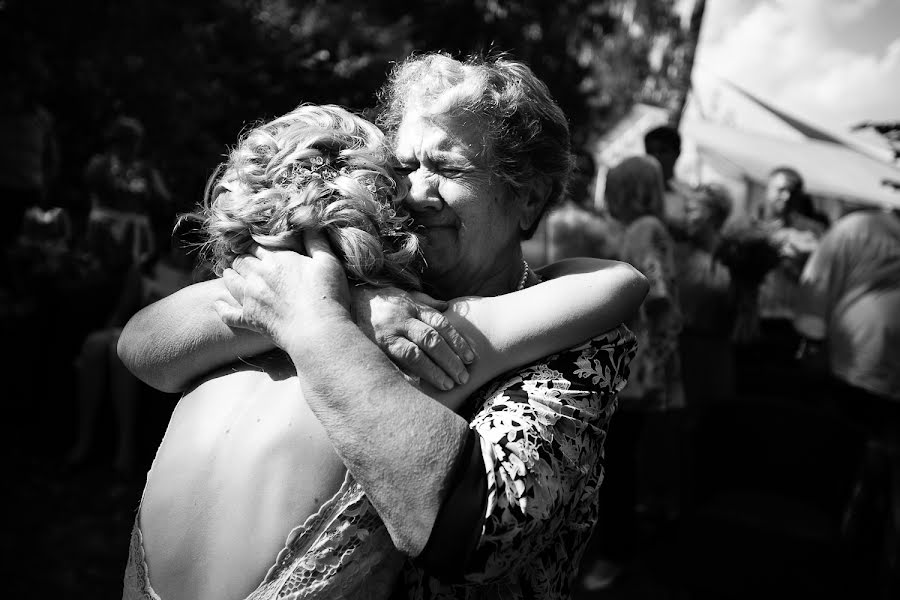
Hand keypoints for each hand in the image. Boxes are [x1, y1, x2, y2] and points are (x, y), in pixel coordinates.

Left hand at [215, 232, 350, 349]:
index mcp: (277, 259)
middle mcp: (258, 276)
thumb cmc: (327, 295)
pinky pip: (228, 313)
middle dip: (242, 258)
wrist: (318, 331)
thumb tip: (307, 220)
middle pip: (241, 261)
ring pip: (230, 281)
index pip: (257, 245)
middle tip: (244, 258)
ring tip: (231, 273)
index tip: (257, 244)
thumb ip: (315, 240)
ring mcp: (251, 298)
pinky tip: (218, 304)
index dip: (255, 243)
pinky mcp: (249, 319)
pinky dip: (221, 308)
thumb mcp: (328, 261)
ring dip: (230, 275)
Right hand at [352, 286, 474, 389]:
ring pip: (414, 354)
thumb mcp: (404, 295)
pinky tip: (418, 388)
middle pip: (431, 340)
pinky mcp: (372, 348)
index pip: (441, 324)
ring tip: (448, 385)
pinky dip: (405, 376)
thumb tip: (448, 306)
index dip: (458, 342)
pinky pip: (391, 365)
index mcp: (412, 308)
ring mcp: (385, 335)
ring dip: (433, 372)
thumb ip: (426, 301)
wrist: (345, 298)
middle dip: (450, 360)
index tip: (471, 358)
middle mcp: (401, 320)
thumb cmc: (379, 299)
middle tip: (464, 377)